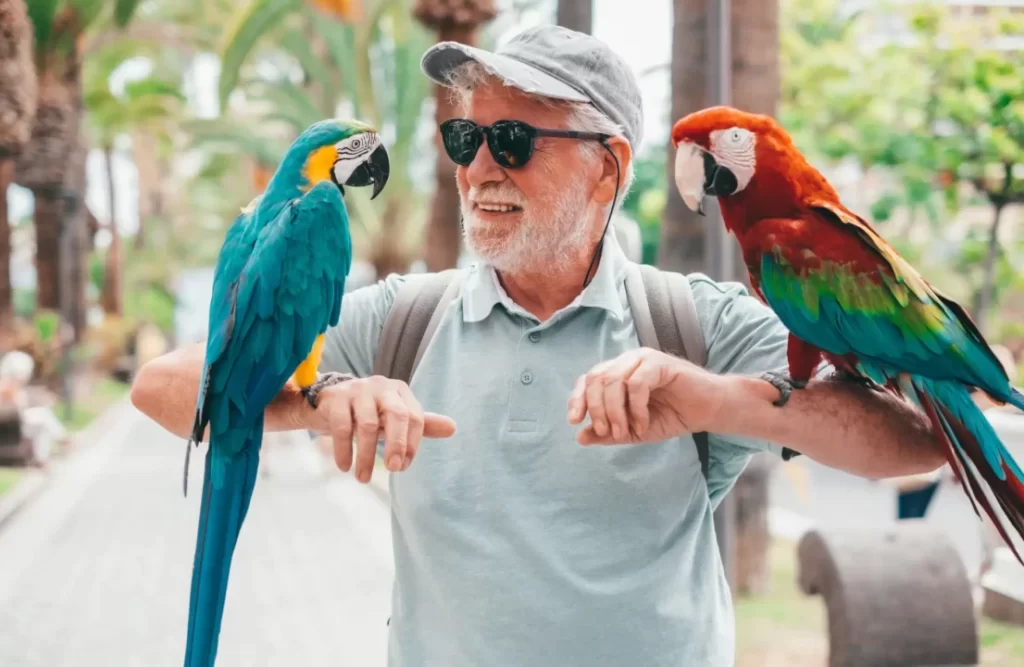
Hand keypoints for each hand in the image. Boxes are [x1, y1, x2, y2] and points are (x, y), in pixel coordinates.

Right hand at [311, 376, 455, 482]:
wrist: (328, 401)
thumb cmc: (369, 412)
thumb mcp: (394, 419)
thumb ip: (422, 424)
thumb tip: (453, 428)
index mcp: (400, 392)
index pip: (415, 417)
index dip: (412, 444)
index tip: (403, 467)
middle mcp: (382, 387)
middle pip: (397, 415)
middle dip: (397, 445)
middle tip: (394, 469)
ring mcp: (358, 390)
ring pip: (367, 425)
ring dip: (366, 456)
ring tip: (362, 478)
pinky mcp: (336, 398)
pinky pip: (342, 426)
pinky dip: (344, 450)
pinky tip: (344, 466)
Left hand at [567, 348, 726, 444]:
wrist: (708, 411)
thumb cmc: (673, 416)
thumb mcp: (635, 431)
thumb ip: (609, 433)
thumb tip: (580, 437)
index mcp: (618, 373)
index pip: (588, 379)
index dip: (577, 399)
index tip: (574, 422)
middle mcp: (627, 361)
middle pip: (596, 379)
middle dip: (597, 409)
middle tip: (608, 433)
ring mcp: (643, 359)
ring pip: (613, 381)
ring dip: (615, 412)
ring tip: (627, 432)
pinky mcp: (660, 363)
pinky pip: (636, 384)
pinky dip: (636, 408)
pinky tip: (643, 423)